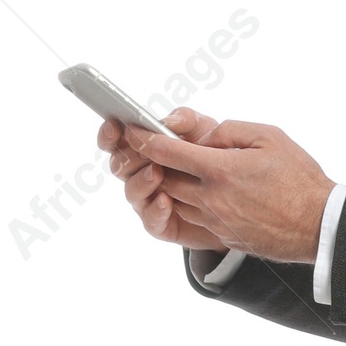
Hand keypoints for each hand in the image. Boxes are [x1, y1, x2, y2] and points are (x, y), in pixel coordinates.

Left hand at [99, 108, 332, 262]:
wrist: (319, 225)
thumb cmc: (299, 178)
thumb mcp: (268, 137)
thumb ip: (228, 131)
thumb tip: (202, 137)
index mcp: (220, 170)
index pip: (166, 152)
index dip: (143, 139)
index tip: (133, 131)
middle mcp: (211, 198)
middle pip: (162, 179)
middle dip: (152, 163)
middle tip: (153, 150)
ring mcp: (215, 221)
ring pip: (174, 201)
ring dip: (170, 185)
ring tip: (179, 171)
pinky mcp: (222, 237)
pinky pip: (193, 218)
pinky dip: (189, 204)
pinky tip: (203, 193)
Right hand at [100, 106, 226, 251]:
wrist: (235, 194)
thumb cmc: (213, 156)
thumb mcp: (203, 131)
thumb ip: (184, 120)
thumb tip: (165, 122)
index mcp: (143, 150)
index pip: (116, 142)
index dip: (109, 135)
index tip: (114, 127)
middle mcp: (140, 175)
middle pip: (119, 166)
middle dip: (128, 157)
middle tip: (143, 151)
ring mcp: (148, 200)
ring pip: (132, 192)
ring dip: (142, 181)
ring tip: (157, 172)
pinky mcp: (162, 224)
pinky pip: (151, 220)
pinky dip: (156, 210)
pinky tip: (166, 200)